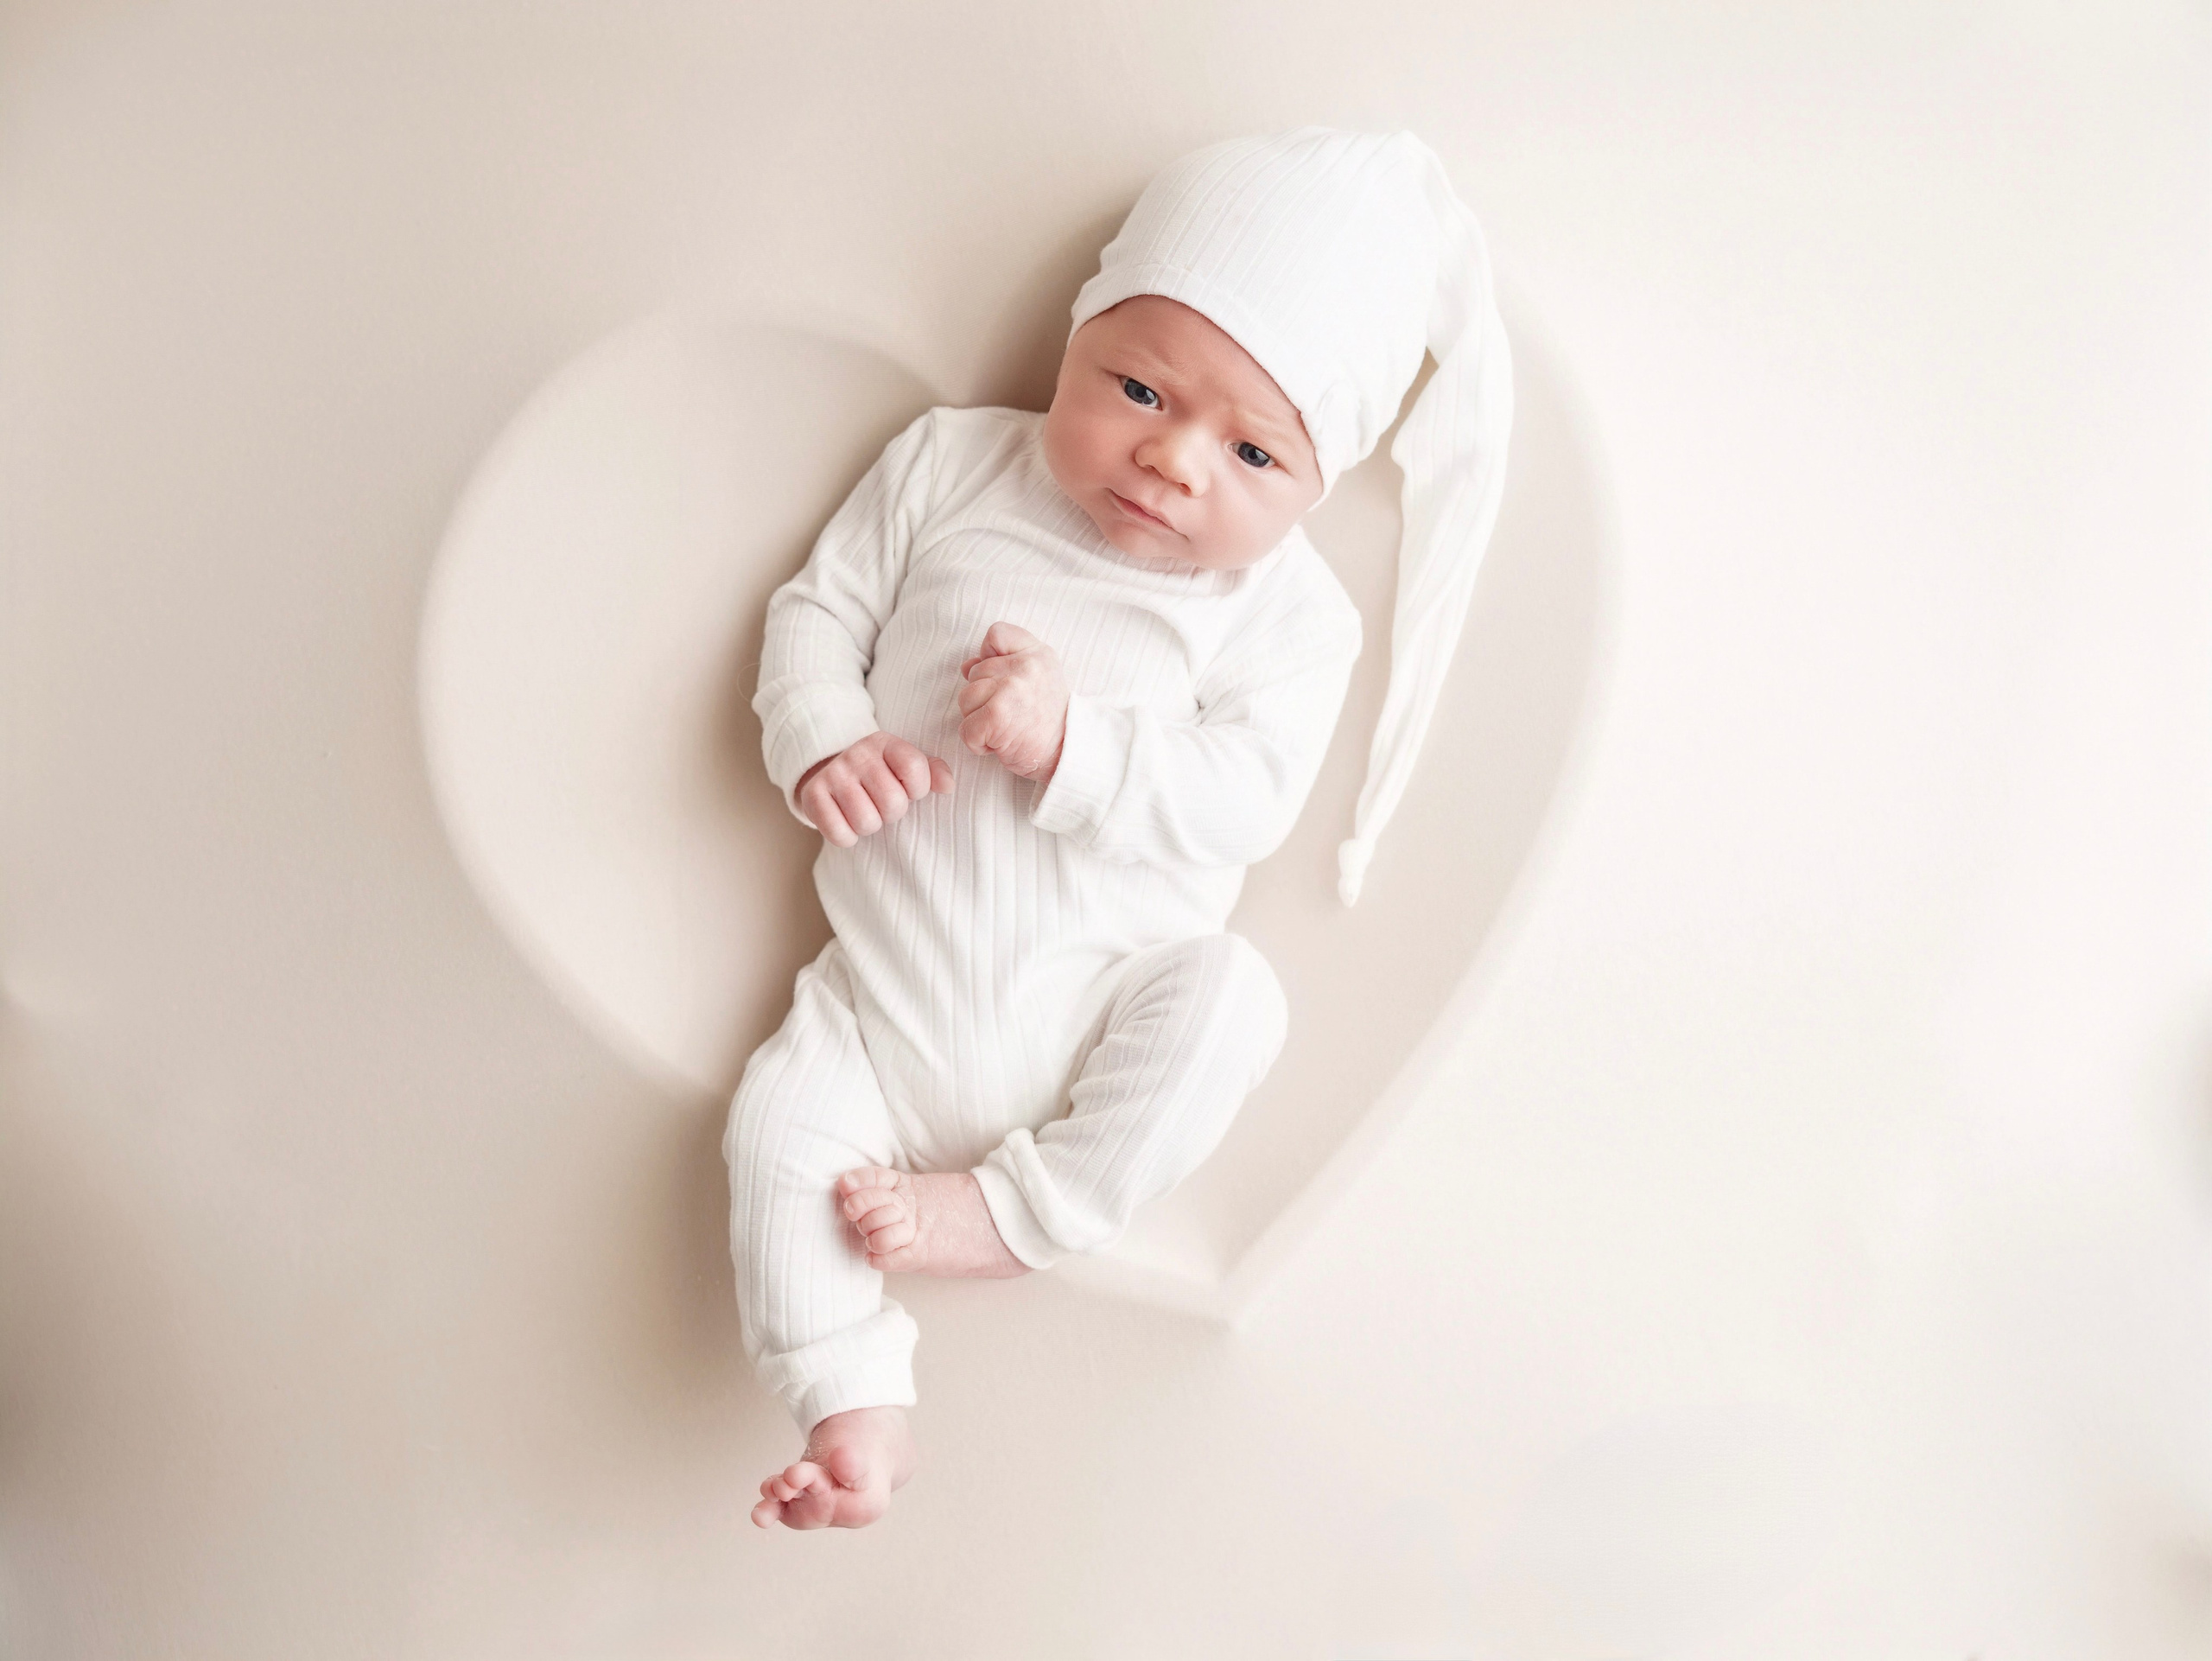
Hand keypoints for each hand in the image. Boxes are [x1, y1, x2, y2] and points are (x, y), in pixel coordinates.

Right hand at [795, 731, 954, 847]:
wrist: (830, 773)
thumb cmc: (879, 775)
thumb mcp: (904, 766)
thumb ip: (933, 772)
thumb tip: (948, 786)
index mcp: (884, 743)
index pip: (915, 769)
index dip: (917, 790)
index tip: (906, 789)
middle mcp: (857, 754)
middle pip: (893, 802)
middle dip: (892, 813)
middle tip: (881, 805)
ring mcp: (833, 774)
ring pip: (867, 821)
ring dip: (870, 826)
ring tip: (865, 812)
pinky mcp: (812, 795)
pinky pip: (840, 834)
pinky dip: (847, 837)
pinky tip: (846, 822)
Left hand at [956, 621, 1068, 781]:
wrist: (1066, 754)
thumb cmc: (1047, 720)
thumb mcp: (1039, 678)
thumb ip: (1003, 663)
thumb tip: (967, 667)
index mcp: (1036, 653)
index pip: (997, 634)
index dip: (990, 656)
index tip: (1005, 681)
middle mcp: (1025, 666)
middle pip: (974, 673)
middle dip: (983, 698)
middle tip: (1011, 715)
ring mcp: (1010, 689)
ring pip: (965, 699)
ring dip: (978, 720)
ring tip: (1004, 728)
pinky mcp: (996, 716)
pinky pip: (965, 727)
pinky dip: (976, 743)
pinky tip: (999, 743)